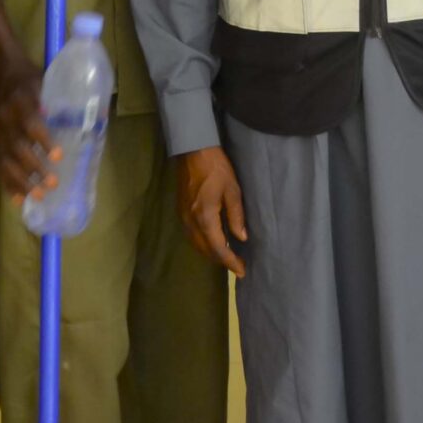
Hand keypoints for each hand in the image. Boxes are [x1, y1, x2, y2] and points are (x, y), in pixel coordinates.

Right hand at [0, 59, 59, 204]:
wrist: (4, 76)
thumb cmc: (33, 80)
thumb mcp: (47, 81)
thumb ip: (63, 99)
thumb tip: (96, 116)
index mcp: (22, 101)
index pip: (31, 123)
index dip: (43, 140)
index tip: (58, 156)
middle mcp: (7, 118)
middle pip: (18, 147)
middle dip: (34, 167)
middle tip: (53, 183)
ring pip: (6, 160)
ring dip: (21, 180)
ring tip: (39, 195)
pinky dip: (8, 183)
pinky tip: (18, 199)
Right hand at [177, 147, 248, 276]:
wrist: (193, 152)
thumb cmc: (217, 168)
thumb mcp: (233, 190)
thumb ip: (236, 216)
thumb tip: (242, 238)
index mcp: (205, 218)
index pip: (218, 248)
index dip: (230, 262)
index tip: (242, 271)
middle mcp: (191, 222)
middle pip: (206, 250)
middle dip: (222, 261)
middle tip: (238, 266)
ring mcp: (183, 218)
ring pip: (197, 245)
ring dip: (212, 254)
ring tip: (228, 257)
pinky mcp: (181, 212)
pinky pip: (192, 236)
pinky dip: (203, 244)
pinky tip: (213, 242)